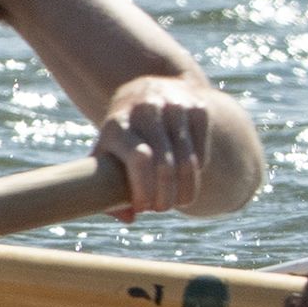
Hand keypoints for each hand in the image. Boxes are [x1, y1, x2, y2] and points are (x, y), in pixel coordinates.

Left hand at [91, 75, 221, 217]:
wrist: (145, 88)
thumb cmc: (122, 132)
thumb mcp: (106, 152)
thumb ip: (105, 187)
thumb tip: (129, 218)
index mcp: (117, 125)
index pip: (139, 161)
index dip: (145, 189)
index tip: (144, 207)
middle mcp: (145, 111)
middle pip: (165, 166)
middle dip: (166, 196)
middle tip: (163, 208)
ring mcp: (174, 106)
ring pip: (188, 160)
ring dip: (186, 189)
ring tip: (180, 201)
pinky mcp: (197, 107)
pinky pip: (202, 149)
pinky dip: (198, 169)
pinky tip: (188, 175)